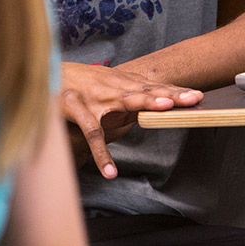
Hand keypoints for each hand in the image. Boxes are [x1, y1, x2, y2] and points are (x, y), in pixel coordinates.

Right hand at [60, 62, 201, 178]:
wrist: (48, 73)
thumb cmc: (84, 83)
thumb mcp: (111, 84)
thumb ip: (133, 94)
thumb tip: (161, 101)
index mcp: (123, 83)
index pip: (154, 87)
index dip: (175, 91)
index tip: (197, 96)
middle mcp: (112, 88)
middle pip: (146, 90)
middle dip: (168, 94)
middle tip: (191, 99)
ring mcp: (95, 97)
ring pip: (123, 101)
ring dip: (143, 103)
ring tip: (163, 110)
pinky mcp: (75, 108)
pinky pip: (91, 133)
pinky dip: (100, 153)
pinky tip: (110, 172)